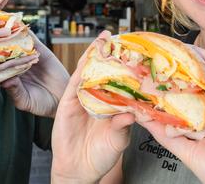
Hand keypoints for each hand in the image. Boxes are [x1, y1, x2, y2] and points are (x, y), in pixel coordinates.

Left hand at [1, 30, 68, 116]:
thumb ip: (15, 91)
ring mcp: (27, 57)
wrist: (63, 99)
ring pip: (15, 43)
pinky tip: (17, 23)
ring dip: (8, 32)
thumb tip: (6, 81)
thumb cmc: (41, 105)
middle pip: (2, 51)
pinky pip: (32, 39)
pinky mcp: (40, 51)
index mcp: (8, 77)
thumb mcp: (26, 101)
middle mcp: (15, 65)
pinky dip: (25, 31)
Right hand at [50, 31, 134, 183]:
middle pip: (104, 71)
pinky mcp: (68, 103)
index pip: (121, 81)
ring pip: (89, 72)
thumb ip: (124, 126)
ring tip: (104, 38)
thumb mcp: (118, 140)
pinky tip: (87, 57)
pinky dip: (80, 70)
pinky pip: (74, 83)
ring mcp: (82, 99)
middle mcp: (98, 98)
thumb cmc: (101, 156)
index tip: (136, 50)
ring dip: (95, 55)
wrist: (79, 170)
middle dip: (111, 53)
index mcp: (113, 105)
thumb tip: (134, 113)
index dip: (127, 66)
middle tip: (120, 35)